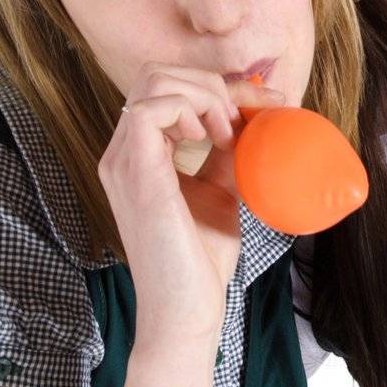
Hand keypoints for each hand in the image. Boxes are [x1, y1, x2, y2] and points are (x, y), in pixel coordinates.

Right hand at [97, 62, 283, 351]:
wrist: (188, 312)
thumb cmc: (200, 260)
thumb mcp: (222, 190)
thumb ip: (228, 152)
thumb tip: (256, 117)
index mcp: (139, 154)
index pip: (167, 87)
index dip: (218, 87)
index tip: (264, 105)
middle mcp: (122, 153)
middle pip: (156, 74)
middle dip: (211, 84)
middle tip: (246, 119)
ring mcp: (123, 161)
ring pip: (154, 82)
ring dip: (204, 95)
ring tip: (229, 135)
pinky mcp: (136, 174)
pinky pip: (150, 110)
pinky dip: (190, 111)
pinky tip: (214, 141)